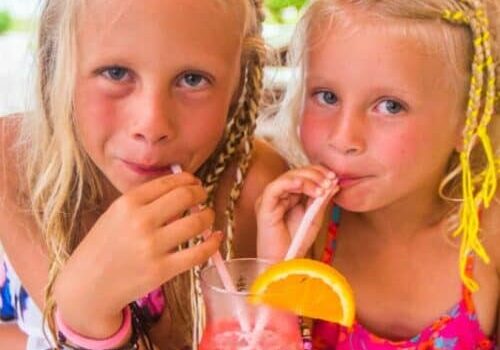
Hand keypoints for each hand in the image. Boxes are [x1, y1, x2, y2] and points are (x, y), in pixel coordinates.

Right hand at [54, 172, 221, 338]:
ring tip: (207, 217)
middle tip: (203, 198)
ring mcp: (152, 247)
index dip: (189, 180)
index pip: (169, 182)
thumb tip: (182, 189)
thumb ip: (144, 202)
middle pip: (186, 196)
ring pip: (197, 222)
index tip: (195, 183)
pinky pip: (198, 253)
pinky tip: (215, 237)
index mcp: (127, 203)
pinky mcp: (161, 270)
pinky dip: (213, 243)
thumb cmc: (103, 247)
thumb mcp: (115, 215)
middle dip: (200, 193)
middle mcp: (140, 221)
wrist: (87, 287)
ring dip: (208, 216)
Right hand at [256, 165, 337, 260]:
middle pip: (295, 173)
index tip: (334, 177)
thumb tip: (334, 182)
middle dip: (315, 174)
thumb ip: (321, 200)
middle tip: (329, 180)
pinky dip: (291, 183)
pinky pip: (275, 188)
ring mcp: (269, 199)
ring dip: (307, 179)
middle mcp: (277, 195)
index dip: (318, 172)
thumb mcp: (314, 217)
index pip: (302, 176)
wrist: (285, 264)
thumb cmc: (297, 243)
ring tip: (321, 187)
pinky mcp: (263, 206)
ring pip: (286, 177)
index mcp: (288, 196)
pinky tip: (305, 186)